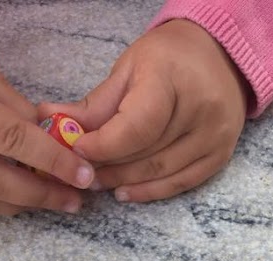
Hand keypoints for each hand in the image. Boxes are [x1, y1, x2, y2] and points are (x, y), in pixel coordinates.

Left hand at [39, 20, 248, 202]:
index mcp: (173, 78)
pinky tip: (127, 192)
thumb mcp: (129, 69)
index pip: (136, 126)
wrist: (220, 56)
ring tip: (98, 181)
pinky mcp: (222, 154)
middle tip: (80, 170)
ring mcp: (215, 135)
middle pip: (147, 152)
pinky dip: (152, 191)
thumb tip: (51, 122)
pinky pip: (183, 183)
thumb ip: (96, 104)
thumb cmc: (169, 59)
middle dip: (108, 165)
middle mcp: (201, 109)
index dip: (103, 144)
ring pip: (163, 171)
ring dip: (126, 181)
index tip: (77, 149)